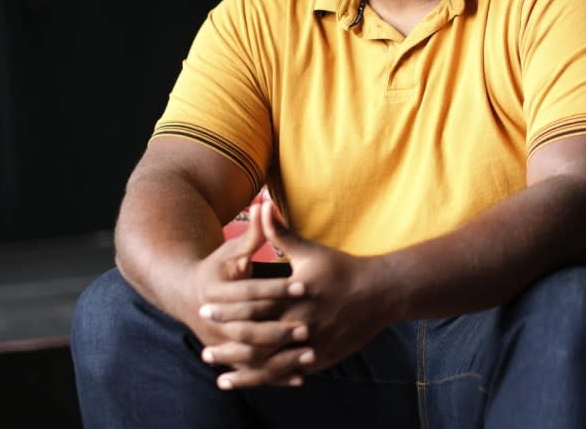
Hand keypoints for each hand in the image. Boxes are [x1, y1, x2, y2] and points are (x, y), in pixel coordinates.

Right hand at [188, 201, 308, 378]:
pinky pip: (253, 371)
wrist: (185, 295)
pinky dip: (275, 375)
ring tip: (309, 351)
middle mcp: (212, 322)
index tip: (303, 286)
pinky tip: (300, 375)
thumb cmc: (217, 268)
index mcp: (214, 291)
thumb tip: (267, 203)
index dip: (276, 289)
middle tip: (309, 326)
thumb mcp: (233, 251)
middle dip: (279, 329)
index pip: (249, 292)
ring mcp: (219, 343)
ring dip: (280, 357)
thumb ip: (255, 233)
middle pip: (249, 328)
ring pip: (251, 355)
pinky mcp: (229, 358)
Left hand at [201, 198, 398, 389]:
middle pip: (255, 341)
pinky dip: (269, 379)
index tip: (204, 311)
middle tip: (206, 351)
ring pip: (270, 365)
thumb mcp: (309, 251)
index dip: (225, 311)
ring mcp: (311, 345)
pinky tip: (254, 381)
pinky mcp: (321, 358)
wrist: (381, 293)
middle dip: (228, 349)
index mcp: (292, 298)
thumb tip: (260, 206)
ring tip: (221, 376)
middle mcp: (300, 324)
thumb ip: (279, 233)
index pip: (250, 308)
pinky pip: (289, 373)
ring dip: (244, 372)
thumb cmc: (342, 269)